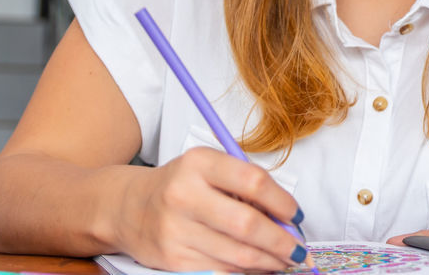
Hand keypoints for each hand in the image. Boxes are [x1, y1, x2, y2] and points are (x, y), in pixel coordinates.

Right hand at [111, 146, 305, 272]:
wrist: (128, 208)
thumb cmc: (182, 184)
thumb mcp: (209, 167)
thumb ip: (245, 185)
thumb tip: (286, 219)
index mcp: (199, 163)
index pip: (253, 182)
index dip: (282, 202)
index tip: (298, 216)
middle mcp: (184, 196)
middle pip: (246, 225)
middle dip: (281, 242)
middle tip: (300, 250)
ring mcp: (176, 231)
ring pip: (236, 255)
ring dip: (269, 262)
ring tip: (285, 260)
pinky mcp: (172, 260)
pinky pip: (219, 271)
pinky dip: (245, 272)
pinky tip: (259, 267)